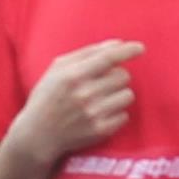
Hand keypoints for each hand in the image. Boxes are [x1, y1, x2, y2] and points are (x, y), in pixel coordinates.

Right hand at [13, 40, 141, 164]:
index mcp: (72, 75)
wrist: (38, 134)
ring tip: (101, 99)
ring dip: (118, 95)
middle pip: (123, 76)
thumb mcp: (57, 69)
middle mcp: (84, 94)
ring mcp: (94, 114)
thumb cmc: (48, 96)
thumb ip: (87, 54)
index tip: (140, 48)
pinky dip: (116, 114)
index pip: (107, 58)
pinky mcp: (101, 130)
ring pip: (128, 95)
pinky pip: (125, 116)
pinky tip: (100, 114)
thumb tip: (117, 44)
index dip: (127, 51)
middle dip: (117, 76)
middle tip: (102, 83)